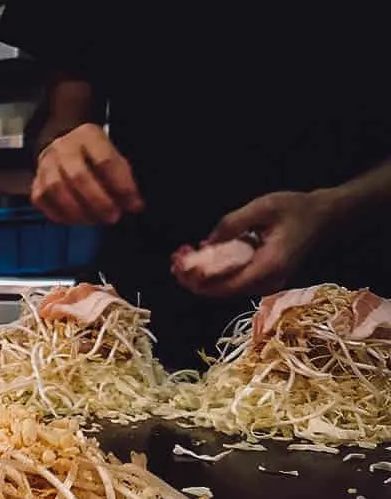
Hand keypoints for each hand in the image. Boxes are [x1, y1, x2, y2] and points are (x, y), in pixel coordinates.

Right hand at [31, 124, 143, 224]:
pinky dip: (59, 214)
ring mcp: (45, 164)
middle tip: (113, 217)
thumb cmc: (94, 156)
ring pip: (56, 189)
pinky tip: (75, 219)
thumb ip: (122, 177)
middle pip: (78, 176)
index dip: (121, 185)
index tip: (133, 204)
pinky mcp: (35, 181)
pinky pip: (41, 200)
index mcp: (88, 135)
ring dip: (78, 211)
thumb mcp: (113, 155)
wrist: (65, 147)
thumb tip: (133, 204)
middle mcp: (63, 146)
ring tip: (94, 220)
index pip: (105, 161)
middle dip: (98, 201)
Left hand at [189, 191, 330, 297]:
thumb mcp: (264, 207)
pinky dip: (211, 272)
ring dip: (199, 275)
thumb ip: (233, 224)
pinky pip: (231, 281)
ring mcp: (265, 284)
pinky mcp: (260, 280)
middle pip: (221, 291)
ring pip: (223, 289)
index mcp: (270, 266)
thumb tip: (206, 243)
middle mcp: (267, 282)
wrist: (323, 218)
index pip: (227, 285)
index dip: (199, 280)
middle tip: (175, 259)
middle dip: (192, 278)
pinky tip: (197, 256)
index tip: (180, 265)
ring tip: (181, 255)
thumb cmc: (296, 209)